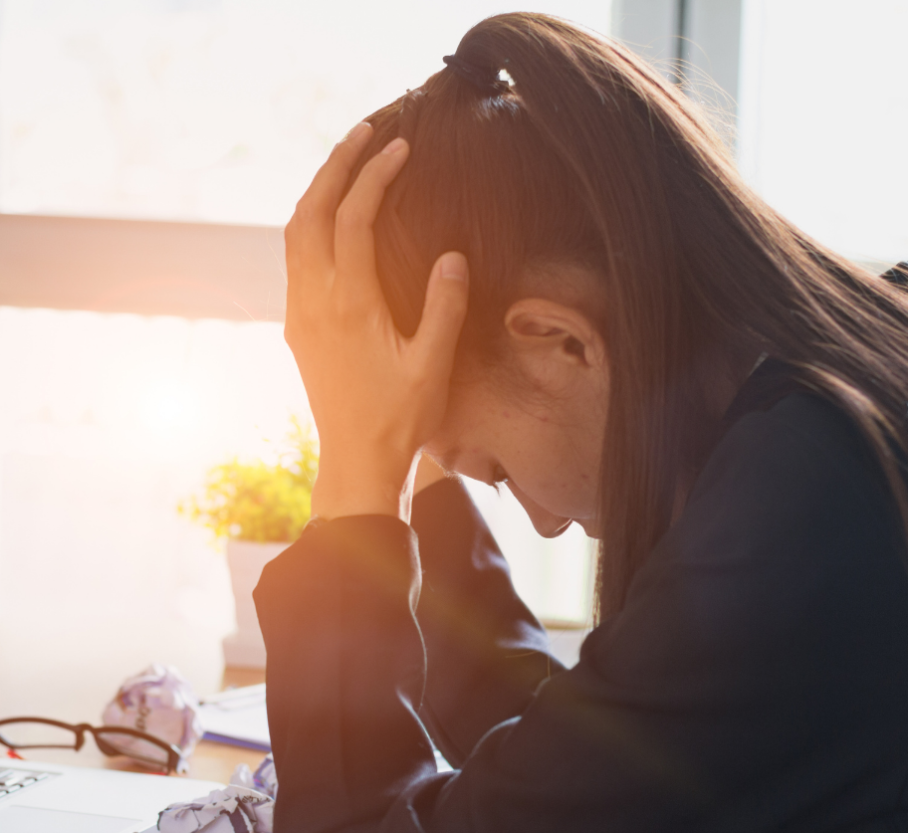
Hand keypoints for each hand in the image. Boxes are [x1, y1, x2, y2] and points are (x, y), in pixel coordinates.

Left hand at [284, 122, 468, 520]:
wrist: (356, 461)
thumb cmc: (400, 419)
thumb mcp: (433, 366)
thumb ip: (443, 308)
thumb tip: (453, 257)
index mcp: (349, 305)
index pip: (355, 219)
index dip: (376, 176)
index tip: (401, 148)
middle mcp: (314, 301)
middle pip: (312, 211)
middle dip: (335, 165)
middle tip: (365, 132)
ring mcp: (300, 314)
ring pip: (295, 233)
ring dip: (318, 191)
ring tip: (346, 162)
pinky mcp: (298, 328)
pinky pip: (295, 259)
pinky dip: (310, 223)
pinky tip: (331, 219)